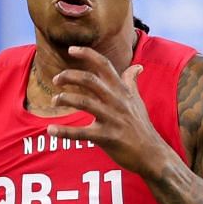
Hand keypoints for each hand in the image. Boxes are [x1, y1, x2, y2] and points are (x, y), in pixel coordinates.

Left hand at [44, 46, 172, 176]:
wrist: (152, 153)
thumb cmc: (141, 126)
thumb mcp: (138, 101)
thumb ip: (132, 82)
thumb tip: (138, 66)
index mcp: (121, 90)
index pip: (104, 65)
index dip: (87, 54)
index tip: (71, 49)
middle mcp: (116, 101)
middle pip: (89, 80)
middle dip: (69, 76)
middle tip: (56, 80)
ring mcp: (111, 118)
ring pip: (83, 102)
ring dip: (64, 98)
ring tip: (54, 100)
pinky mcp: (107, 137)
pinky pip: (81, 133)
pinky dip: (64, 132)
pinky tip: (51, 130)